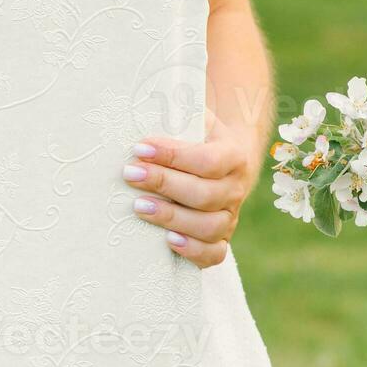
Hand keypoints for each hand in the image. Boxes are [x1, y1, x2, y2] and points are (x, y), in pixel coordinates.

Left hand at [122, 128, 257, 268]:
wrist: (227, 160)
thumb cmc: (201, 138)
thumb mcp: (196, 120)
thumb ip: (177, 116)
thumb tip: (143, 112)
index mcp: (234, 156)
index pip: (207, 160)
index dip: (173, 156)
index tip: (140, 148)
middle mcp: (236, 189)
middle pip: (204, 194)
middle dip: (164, 184)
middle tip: (130, 174)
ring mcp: (231, 217)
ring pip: (209, 226)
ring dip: (171, 217)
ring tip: (138, 206)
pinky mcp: (221, 239)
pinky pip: (214, 254)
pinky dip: (194, 251)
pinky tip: (168, 241)